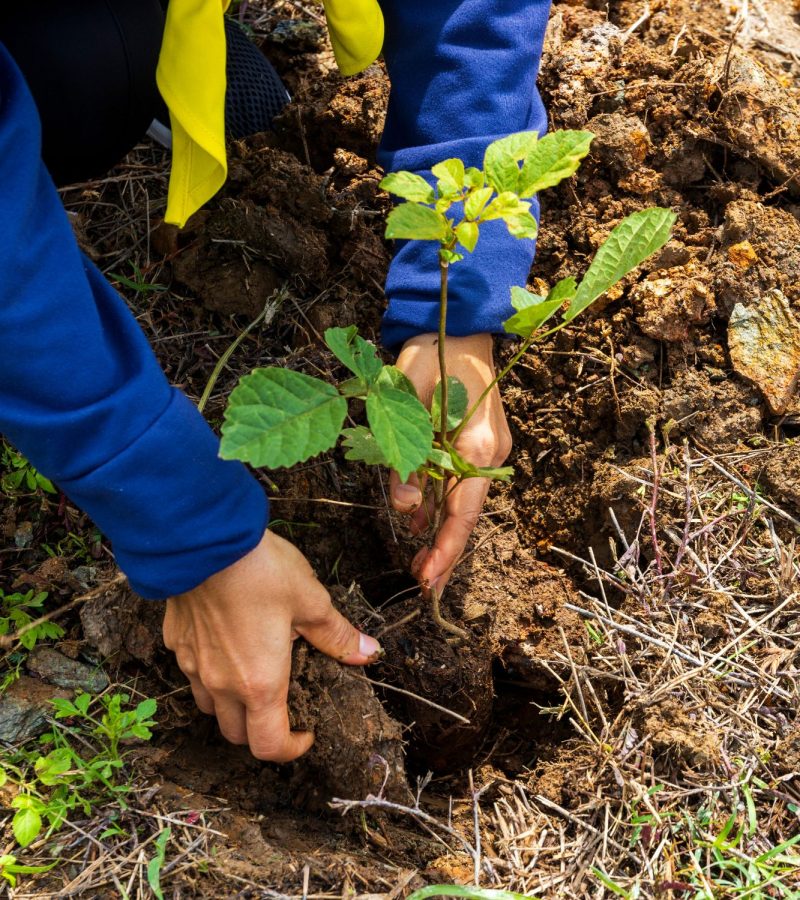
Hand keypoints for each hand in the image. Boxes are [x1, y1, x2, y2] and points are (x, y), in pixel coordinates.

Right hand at [163, 530, 380, 761]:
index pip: (268, 746)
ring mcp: (193, 664)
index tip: (306, 733)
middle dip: (262, 731)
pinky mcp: (175, 641)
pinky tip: (227, 642)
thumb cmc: (260, 571)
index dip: (290, 750)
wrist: (203, 539)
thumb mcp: (310, 600)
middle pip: (236, 733)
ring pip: (210, 706)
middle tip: (285, 705)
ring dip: (232, 705)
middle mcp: (221, 684)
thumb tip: (368, 652)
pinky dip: (211, 672)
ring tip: (255, 675)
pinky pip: (193, 672)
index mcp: (259, 683)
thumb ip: (336, 634)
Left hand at [391, 333, 511, 594]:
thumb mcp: (406, 399)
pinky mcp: (480, 444)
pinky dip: (443, 506)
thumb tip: (407, 508)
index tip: (427, 580)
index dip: (445, 549)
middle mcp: (490, 452)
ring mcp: (489, 449)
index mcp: (478, 443)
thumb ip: (404, 456)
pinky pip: (461, 483)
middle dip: (446, 552)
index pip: (463, 510)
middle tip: (424, 585)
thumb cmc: (431, 354)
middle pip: (467, 514)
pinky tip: (423, 524)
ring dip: (443, 532)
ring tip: (421, 564)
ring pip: (464, 502)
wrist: (459, 326)